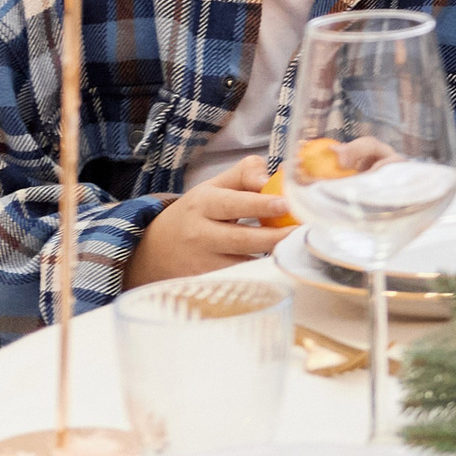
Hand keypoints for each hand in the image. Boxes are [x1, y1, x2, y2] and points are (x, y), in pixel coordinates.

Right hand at [124, 157, 290, 285]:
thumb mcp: (215, 186)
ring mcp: (201, 262)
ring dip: (269, 257)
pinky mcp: (204, 282)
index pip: (232, 203)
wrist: (154, 249)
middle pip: (240, 238)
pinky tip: (277, 264)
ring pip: (241, 263)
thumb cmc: (197, 212)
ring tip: (296, 248)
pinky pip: (236, 278)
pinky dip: (257, 272)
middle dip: (273, 236)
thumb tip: (278, 175)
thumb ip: (246, 173)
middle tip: (301, 231)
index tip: (285, 203)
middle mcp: (200, 234)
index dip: (260, 204)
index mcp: (203, 204)